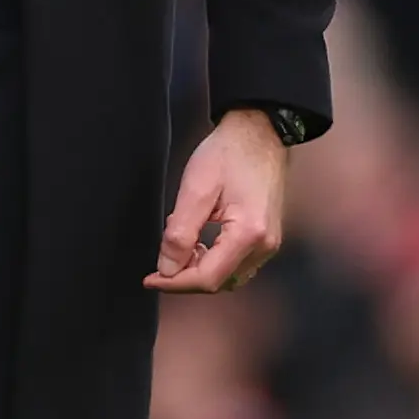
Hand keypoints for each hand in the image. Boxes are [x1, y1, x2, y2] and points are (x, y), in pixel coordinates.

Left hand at [147, 108, 288, 293]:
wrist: (259, 134)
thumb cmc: (227, 154)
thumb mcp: (195, 189)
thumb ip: (180, 233)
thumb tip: (167, 268)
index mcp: (249, 234)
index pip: (208, 278)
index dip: (175, 283)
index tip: (149, 279)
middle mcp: (265, 246)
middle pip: (219, 281)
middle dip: (185, 276)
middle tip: (159, 259)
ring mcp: (269, 243)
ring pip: (228, 276)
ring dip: (198, 269)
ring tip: (178, 244)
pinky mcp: (266, 238)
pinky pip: (236, 263)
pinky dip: (212, 260)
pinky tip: (196, 241)